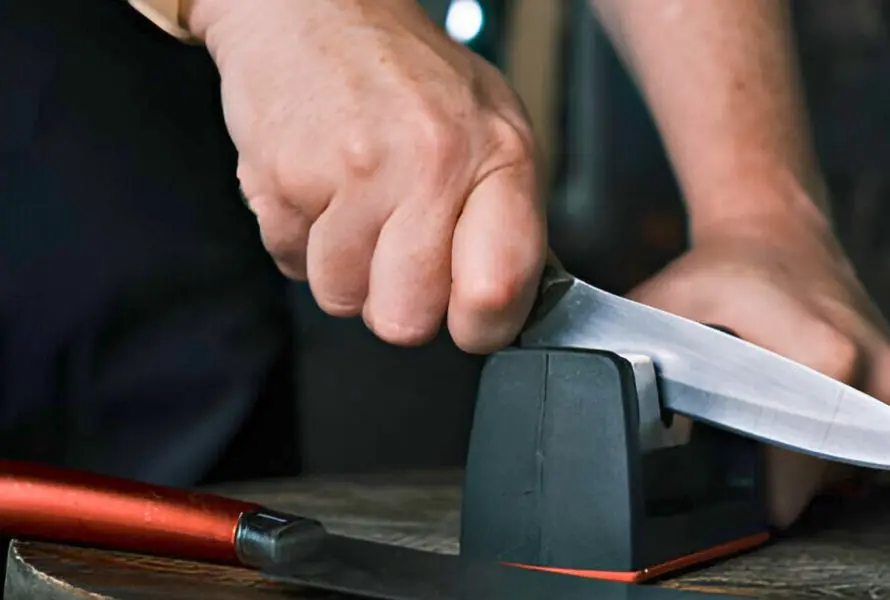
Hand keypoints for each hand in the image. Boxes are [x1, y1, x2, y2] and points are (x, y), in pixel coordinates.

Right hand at [186, 0, 545, 352]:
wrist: (316, 10)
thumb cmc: (408, 75)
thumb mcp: (492, 126)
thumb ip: (507, 215)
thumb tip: (512, 300)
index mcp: (497, 155)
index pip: (498, 290)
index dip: (480, 325)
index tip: (470, 315)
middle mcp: (430, 164)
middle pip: (407, 319)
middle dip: (400, 301)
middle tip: (401, 249)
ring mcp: (353, 172)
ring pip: (342, 298)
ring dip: (346, 269)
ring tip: (358, 207)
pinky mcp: (283, 178)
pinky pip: (291, 263)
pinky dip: (302, 240)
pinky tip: (322, 190)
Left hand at [626, 212, 889, 527]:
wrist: (778, 231)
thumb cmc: (721, 274)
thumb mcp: (663, 312)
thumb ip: (634, 364)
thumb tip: (609, 417)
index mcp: (828, 359)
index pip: (795, 478)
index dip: (753, 498)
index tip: (726, 496)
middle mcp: (879, 376)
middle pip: (818, 482)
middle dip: (774, 477)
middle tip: (738, 439)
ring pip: (846, 471)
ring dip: (805, 461)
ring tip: (771, 412)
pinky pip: (878, 456)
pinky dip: (840, 447)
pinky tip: (807, 411)